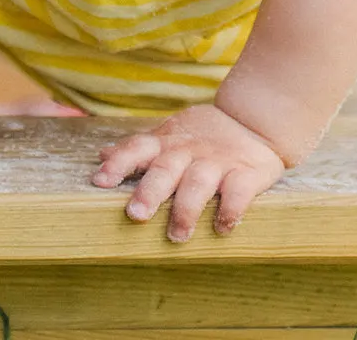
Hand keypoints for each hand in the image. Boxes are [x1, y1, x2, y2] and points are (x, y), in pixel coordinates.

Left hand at [91, 104, 283, 241]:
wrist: (255, 121)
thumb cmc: (203, 136)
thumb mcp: (171, 135)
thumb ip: (140, 148)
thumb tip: (101, 154)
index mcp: (167, 142)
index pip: (138, 147)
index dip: (119, 163)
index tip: (101, 181)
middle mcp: (189, 151)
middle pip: (166, 168)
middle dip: (150, 191)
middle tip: (136, 215)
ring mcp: (218, 162)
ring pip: (199, 182)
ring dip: (187, 209)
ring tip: (178, 235)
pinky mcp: (246, 173)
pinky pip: (239, 192)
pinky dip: (231, 209)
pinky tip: (222, 226)